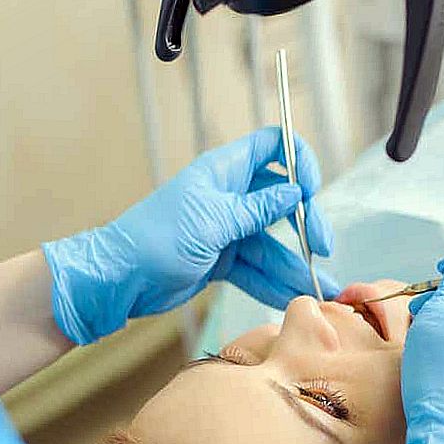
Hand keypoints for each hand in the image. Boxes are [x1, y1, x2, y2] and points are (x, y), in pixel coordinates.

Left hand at [43, 127, 339, 344]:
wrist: (120, 278)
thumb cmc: (156, 239)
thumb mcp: (213, 221)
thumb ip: (257, 209)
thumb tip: (295, 192)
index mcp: (224, 172)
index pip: (272, 148)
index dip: (298, 161)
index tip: (312, 190)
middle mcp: (230, 197)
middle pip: (282, 201)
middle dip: (305, 224)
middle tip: (323, 248)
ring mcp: (227, 229)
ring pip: (272, 243)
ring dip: (295, 264)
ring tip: (321, 289)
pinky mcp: (222, 260)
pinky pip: (257, 269)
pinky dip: (274, 283)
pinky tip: (294, 296)